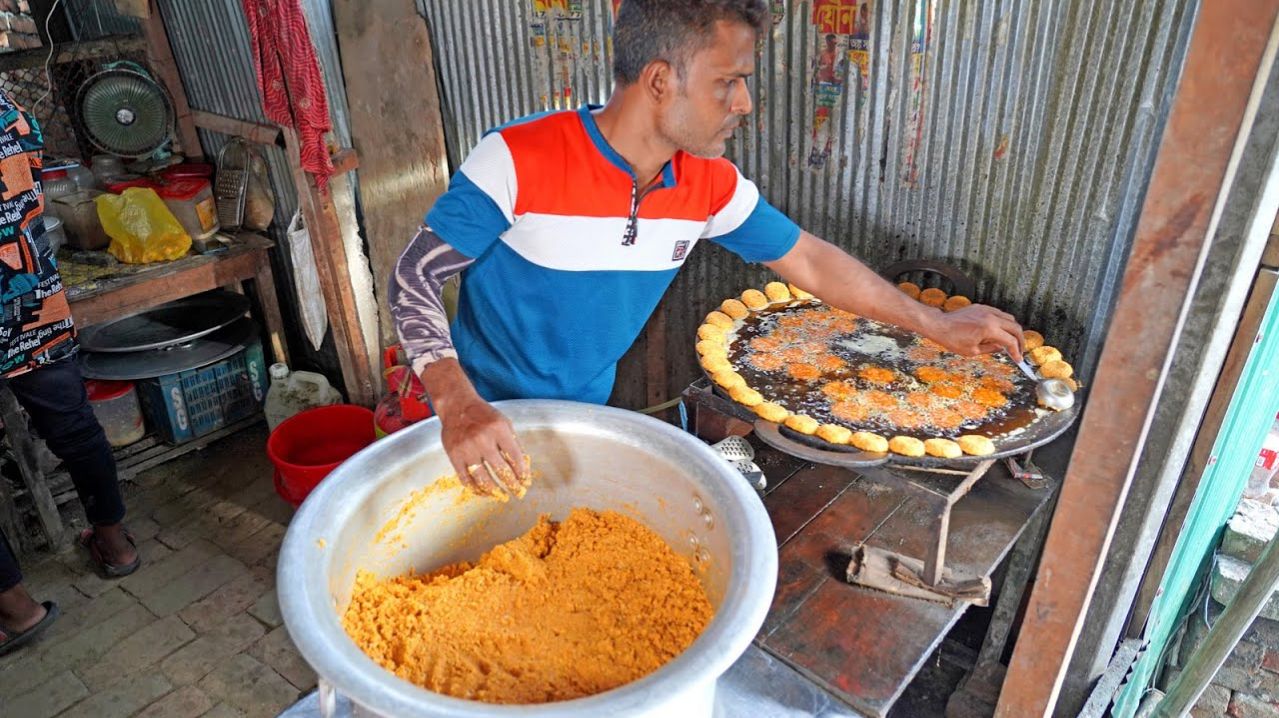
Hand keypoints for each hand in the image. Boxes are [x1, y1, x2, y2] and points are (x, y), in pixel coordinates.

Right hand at [422, 359, 530, 497]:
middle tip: (518, 493)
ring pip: (482, 478)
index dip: (522, 473)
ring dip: (494, 491)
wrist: (457, 406)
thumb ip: (513, 443)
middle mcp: (482, 439)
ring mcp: (466, 449)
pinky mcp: (454, 456)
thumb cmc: (483, 415)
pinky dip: (475, 489)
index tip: (526, 482)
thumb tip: (523, 468)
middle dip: (512, 485)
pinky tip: (483, 492)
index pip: (515, 457)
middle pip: (501, 470)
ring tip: (501, 496)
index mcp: (498, 429)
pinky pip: (465, 478)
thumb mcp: (504, 423)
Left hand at [925, 304, 1024, 360]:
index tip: (1018, 359)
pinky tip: (999, 332)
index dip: (1016, 351)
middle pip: (1015, 327)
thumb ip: (990, 349)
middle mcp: (991, 317)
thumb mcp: (972, 351)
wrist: (939, 325)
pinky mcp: (981, 307)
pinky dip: (1003, 323)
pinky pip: (998, 314)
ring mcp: (986, 310)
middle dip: (1020, 340)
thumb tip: (1002, 348)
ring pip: (1009, 318)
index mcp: (989, 329)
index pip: (1010, 341)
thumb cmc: (952, 339)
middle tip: (1019, 351)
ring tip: (1011, 342)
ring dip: (1013, 330)